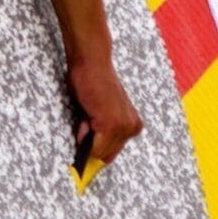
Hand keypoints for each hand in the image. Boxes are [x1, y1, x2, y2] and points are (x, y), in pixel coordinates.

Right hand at [67, 52, 142, 172]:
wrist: (92, 63)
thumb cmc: (94, 83)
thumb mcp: (100, 112)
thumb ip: (101, 132)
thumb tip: (90, 149)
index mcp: (133, 125)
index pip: (113, 151)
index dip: (97, 147)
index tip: (89, 143)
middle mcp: (133, 128)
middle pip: (107, 155)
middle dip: (92, 143)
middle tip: (88, 120)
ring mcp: (123, 127)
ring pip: (99, 151)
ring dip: (87, 137)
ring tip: (88, 115)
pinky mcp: (110, 125)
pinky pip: (94, 146)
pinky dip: (84, 136)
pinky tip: (86, 116)